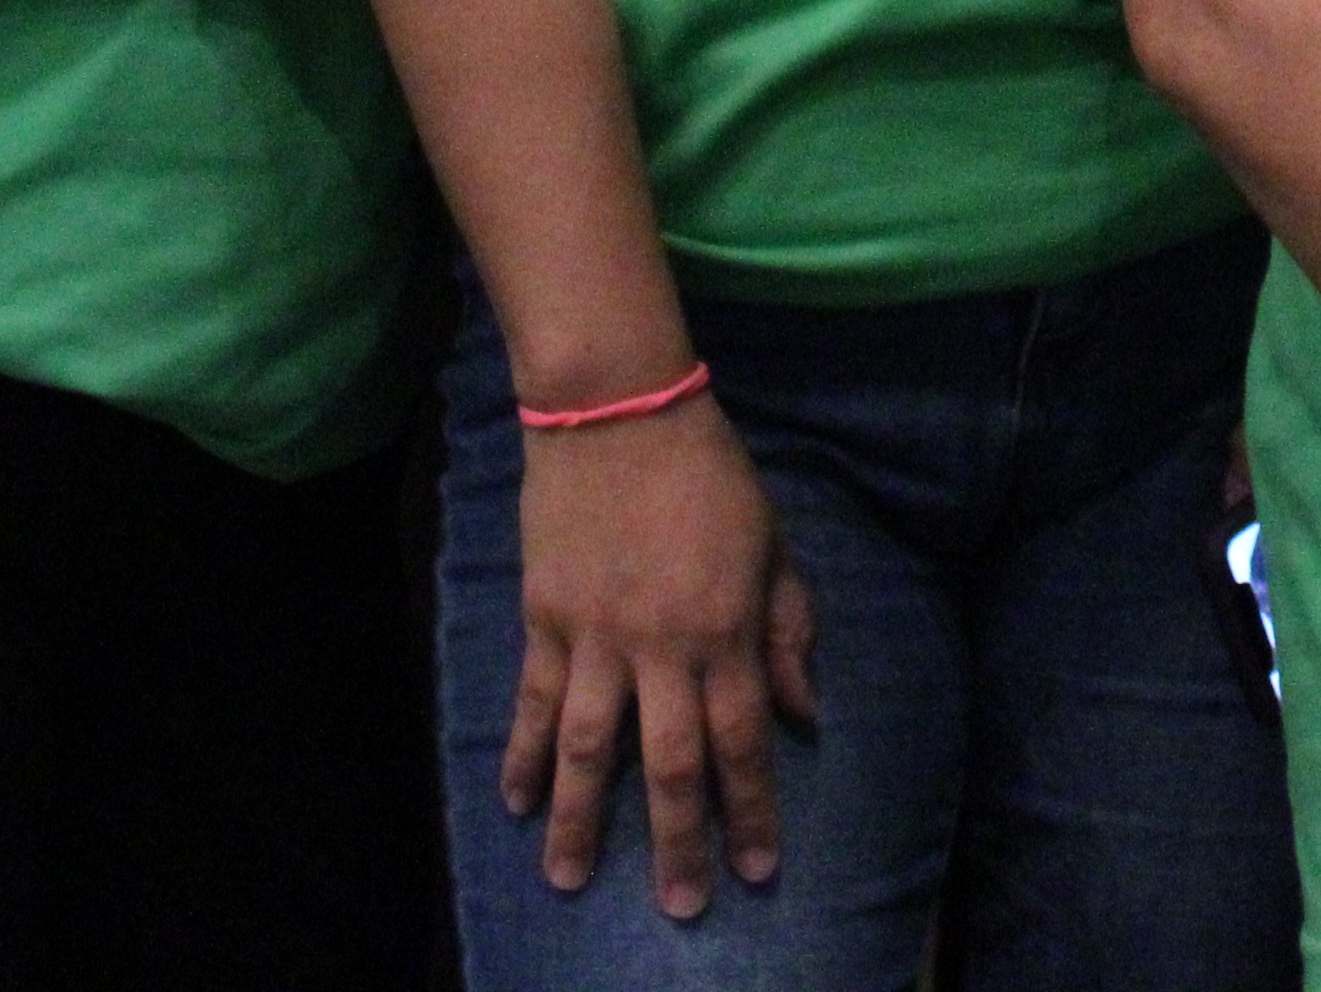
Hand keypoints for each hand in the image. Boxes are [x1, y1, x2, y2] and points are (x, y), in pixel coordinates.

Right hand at [508, 395, 822, 916]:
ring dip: (583, 823)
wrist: (619, 412)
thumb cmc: (710, 474)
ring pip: (593, 751)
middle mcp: (665, 647)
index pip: (745, 741)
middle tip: (679, 907)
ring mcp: (599, 638)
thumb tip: (804, 712)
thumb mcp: (774, 544)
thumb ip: (788, 630)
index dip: (752, 810)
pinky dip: (524, 758)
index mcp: (728, 629)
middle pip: (673, 764)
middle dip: (678, 841)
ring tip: (572, 882)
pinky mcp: (546, 621)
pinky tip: (517, 805)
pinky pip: (535, 704)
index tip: (757, 868)